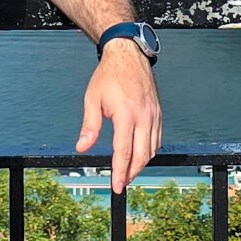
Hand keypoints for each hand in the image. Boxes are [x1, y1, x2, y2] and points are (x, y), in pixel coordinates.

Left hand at [76, 41, 162, 193]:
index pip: (124, 151)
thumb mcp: (92, 100)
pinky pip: (157, 139)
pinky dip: (149, 150)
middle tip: (122, 182)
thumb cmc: (109, 76)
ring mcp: (154, 115)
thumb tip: (82, 147)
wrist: (128, 56)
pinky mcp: (159, 113)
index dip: (120, 172)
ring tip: (129, 171)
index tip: (117, 185)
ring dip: (141, 163)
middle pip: (141, 155)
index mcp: (126, 114)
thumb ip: (89, 127)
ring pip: (152, 149)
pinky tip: (140, 154)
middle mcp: (143, 116)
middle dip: (132, 173)